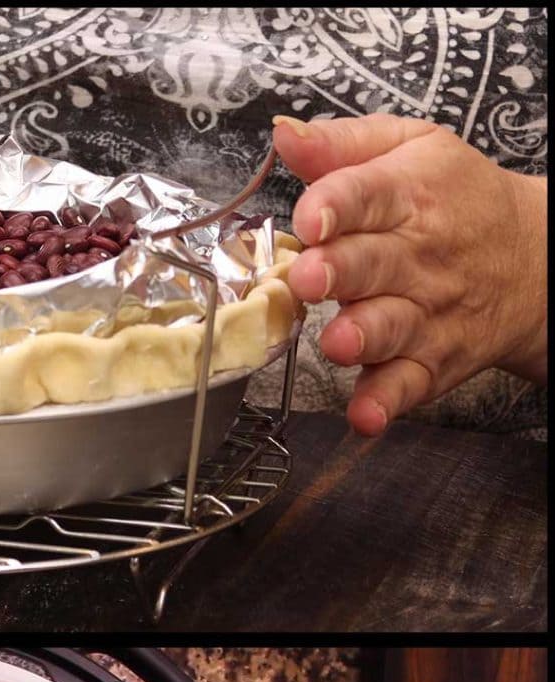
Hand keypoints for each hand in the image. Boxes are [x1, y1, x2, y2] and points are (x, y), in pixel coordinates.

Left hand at [274, 113, 547, 431]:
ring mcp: (424, 314)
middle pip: (371, 264)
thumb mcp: (411, 148)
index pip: (367, 195)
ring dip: (361, 336)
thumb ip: (342, 146)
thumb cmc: (458, 200)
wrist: (532, 261)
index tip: (311, 217)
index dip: (335, 205)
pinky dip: (385, 403)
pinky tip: (365, 415)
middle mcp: (416, 257)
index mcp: (407, 195)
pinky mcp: (430, 363)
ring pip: (388, 327)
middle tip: (308, 278)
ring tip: (338, 341)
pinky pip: (405, 386)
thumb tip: (284, 134)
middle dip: (337, 272)